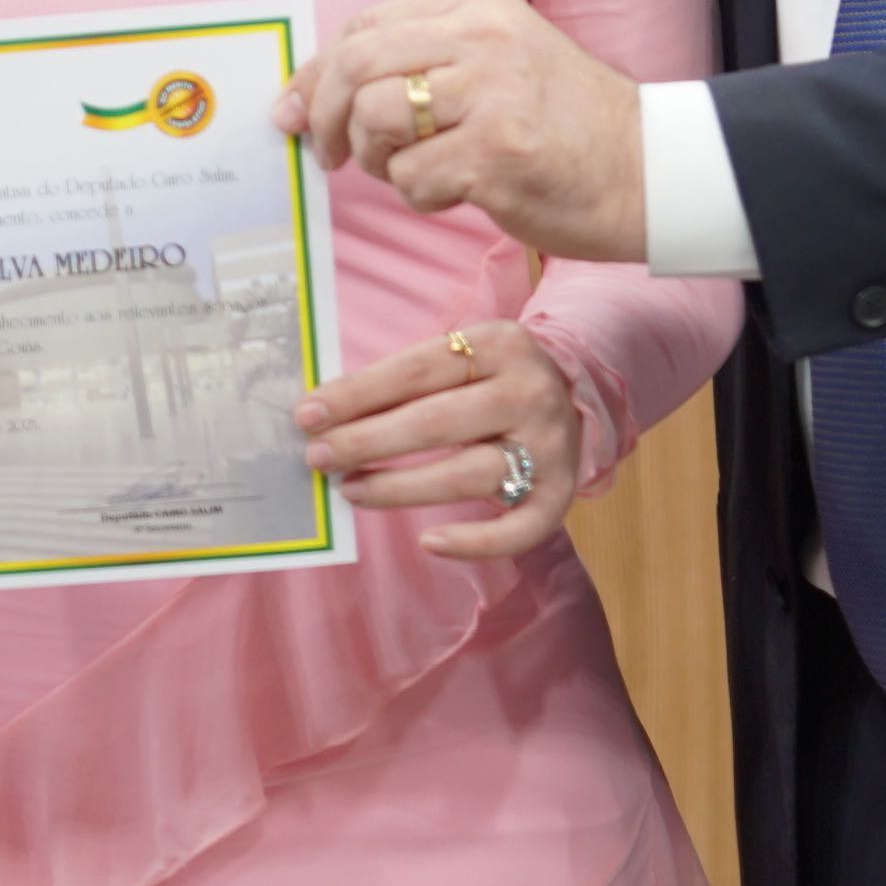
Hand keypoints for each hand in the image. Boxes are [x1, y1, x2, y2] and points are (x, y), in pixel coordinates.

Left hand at [277, 0, 649, 261]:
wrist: (645, 168)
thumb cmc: (560, 122)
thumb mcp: (495, 58)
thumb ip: (417, 60)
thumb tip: (309, 93)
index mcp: (477, 3)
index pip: (364, 27)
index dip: (317, 74)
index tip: (295, 110)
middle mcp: (483, 36)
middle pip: (357, 65)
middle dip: (323, 116)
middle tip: (327, 153)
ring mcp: (493, 92)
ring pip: (377, 119)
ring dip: (377, 160)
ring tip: (410, 171)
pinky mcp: (499, 152)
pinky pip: (413, 178)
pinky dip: (419, 196)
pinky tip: (455, 192)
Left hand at [295, 318, 581, 559]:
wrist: (576, 392)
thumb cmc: (491, 377)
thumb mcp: (461, 355)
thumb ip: (406, 380)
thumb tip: (327, 414)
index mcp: (499, 344)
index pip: (416, 369)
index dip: (359, 393)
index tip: (309, 414)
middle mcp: (528, 392)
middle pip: (437, 422)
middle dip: (368, 441)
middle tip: (318, 457)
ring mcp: (548, 446)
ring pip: (467, 473)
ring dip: (400, 487)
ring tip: (350, 491)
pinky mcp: (560, 493)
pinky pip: (518, 529)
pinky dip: (473, 541)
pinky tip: (429, 541)